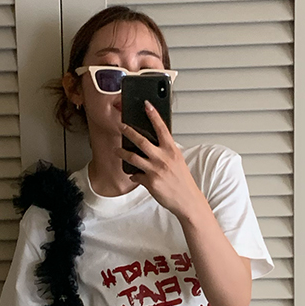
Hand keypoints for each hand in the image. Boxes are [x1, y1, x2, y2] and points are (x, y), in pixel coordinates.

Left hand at [119, 103, 208, 221]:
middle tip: (121, 126)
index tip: (146, 104)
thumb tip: (153, 146)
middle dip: (128, 131)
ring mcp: (155, 170)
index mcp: (172, 150)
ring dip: (122, 153)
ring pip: (133, 157)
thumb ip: (166, 152)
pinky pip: (136, 176)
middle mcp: (163, 158)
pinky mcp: (150, 182)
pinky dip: (133, 175)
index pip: (161, 128)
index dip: (153, 115)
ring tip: (117, 150)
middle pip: (141, 140)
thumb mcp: (178, 161)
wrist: (187, 200)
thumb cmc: (183, 181)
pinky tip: (133, 175)